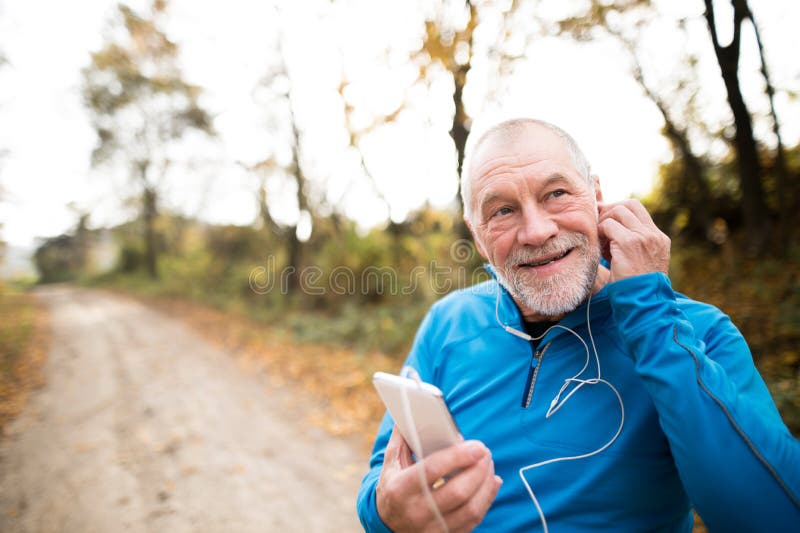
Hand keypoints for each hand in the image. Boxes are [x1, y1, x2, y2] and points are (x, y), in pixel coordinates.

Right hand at [376, 427, 502, 532]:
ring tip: (488, 464)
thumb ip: (402, 438)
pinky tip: (491, 482)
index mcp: (400, 488)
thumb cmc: (393, 486)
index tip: (476, 445)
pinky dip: (487, 499)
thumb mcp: (391, 463)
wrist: (387, 525)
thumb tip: (410, 408)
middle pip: (457, 491)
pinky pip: (473, 520)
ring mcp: (432, 528)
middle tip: (485, 452)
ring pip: (470, 508)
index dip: (457, 457)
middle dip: (478, 469)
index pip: (432, 470)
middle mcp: (416, 511)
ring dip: (486, 484)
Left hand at [597, 200, 670, 282]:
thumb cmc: (636, 287)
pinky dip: (601, 232)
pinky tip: (600, 247)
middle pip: (629, 204)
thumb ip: (630, 243)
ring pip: (618, 211)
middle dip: (610, 210)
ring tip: (601, 240)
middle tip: (598, 224)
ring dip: (604, 222)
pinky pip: (609, 225)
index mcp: (659, 238)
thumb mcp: (639, 262)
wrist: (644, 303)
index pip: (638, 210)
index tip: (606, 220)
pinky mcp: (630, 243)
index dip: (619, 209)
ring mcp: (644, 237)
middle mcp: (654, 235)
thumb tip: (608, 227)